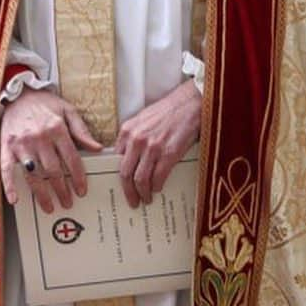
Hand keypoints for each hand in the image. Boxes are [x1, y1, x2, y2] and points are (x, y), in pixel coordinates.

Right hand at [0, 88, 102, 213]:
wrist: (18, 93)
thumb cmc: (44, 103)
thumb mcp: (67, 110)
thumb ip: (81, 130)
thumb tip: (97, 148)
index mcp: (57, 129)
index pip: (71, 159)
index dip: (78, 178)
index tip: (81, 191)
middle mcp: (39, 138)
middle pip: (54, 171)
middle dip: (62, 190)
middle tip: (67, 203)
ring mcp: (22, 144)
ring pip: (34, 174)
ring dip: (42, 194)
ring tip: (49, 207)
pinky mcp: (6, 147)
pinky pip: (7, 169)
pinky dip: (10, 185)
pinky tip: (14, 199)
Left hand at [115, 79, 200, 207]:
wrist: (189, 103)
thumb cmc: (166, 112)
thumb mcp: (141, 121)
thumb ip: (132, 138)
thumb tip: (128, 158)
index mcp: (126, 131)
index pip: (116, 160)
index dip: (117, 177)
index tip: (120, 187)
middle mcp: (136, 140)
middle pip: (125, 173)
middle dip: (127, 191)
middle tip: (131, 201)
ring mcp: (151, 147)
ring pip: (140, 178)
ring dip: (142, 193)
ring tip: (145, 199)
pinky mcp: (168, 153)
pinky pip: (158, 177)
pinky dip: (156, 186)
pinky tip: (157, 189)